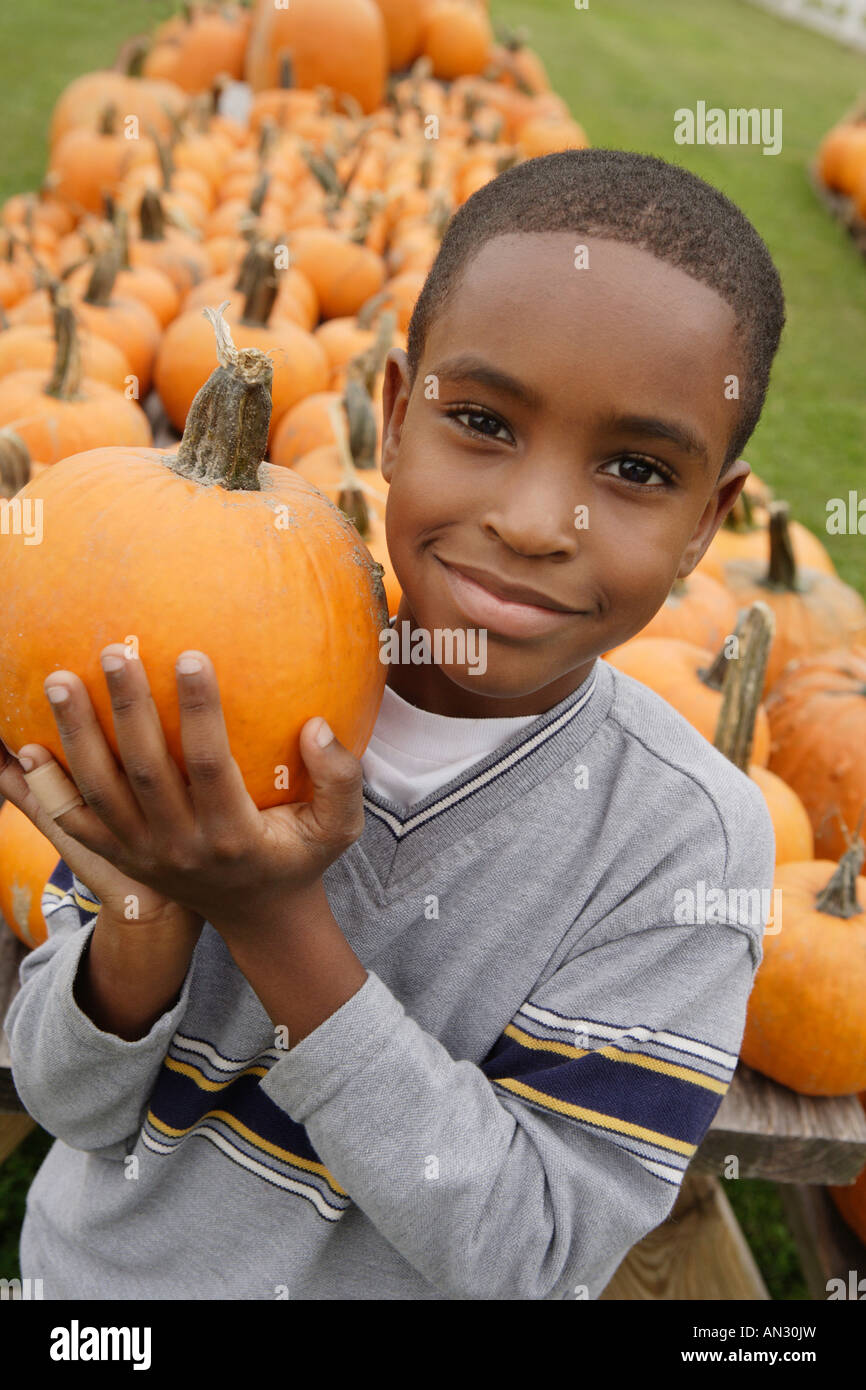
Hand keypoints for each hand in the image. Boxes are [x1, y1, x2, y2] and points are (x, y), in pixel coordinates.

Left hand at [10, 645, 365, 933]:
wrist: (258, 916)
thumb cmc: (299, 857)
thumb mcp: (338, 830)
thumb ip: (342, 780)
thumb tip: (316, 728)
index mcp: (233, 835)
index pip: (209, 764)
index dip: (199, 710)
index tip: (190, 655)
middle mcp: (181, 847)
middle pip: (144, 771)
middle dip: (126, 709)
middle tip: (113, 652)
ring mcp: (143, 855)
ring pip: (99, 792)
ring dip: (77, 735)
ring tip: (58, 681)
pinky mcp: (120, 858)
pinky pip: (74, 822)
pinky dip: (47, 787)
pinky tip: (27, 747)